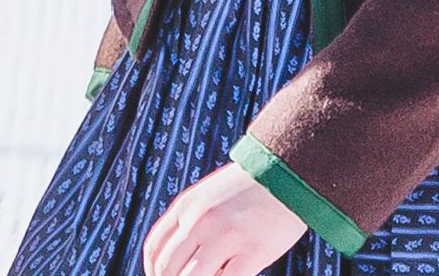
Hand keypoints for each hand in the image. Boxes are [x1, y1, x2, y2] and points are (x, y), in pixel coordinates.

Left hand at [142, 162, 307, 275]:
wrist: (286, 174)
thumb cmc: (249, 192)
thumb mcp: (208, 197)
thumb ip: (190, 222)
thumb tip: (181, 258)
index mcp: (185, 207)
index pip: (155, 247)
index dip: (152, 271)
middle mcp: (199, 221)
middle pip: (168, 266)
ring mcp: (225, 236)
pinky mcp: (253, 251)